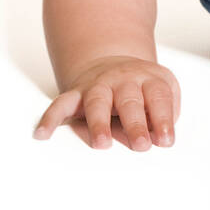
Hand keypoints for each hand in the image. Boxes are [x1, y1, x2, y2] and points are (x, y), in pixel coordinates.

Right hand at [33, 56, 179, 150]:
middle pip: (129, 101)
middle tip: (142, 145)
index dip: (163, 118)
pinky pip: (61, 104)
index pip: (158, 97)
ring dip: (99, 123)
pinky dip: (50, 118)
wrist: (114, 64)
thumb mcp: (160, 94)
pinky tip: (42, 134)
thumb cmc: (142, 90)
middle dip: (135, 124)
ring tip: (101, 144)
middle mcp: (123, 80)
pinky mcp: (76, 93)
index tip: (166, 141)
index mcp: (149, 79)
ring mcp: (98, 86)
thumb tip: (159, 140)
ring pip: (97, 102)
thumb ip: (162, 116)